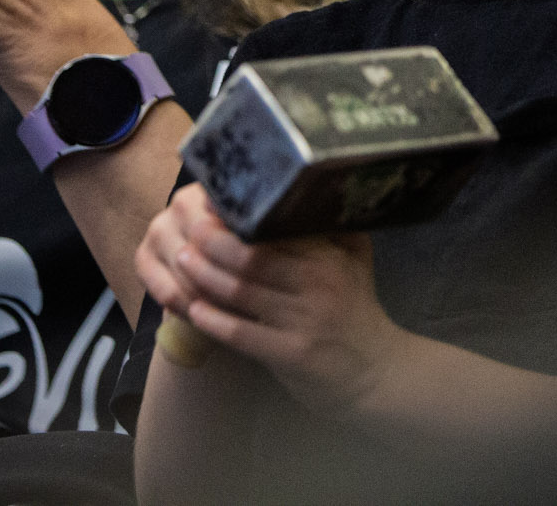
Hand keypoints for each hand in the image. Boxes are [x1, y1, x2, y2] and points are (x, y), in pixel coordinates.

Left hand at [136, 184, 404, 417]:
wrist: (375, 372)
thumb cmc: (356, 308)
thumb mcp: (355, 259)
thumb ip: (331, 225)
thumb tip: (300, 185)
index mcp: (330, 256)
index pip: (277, 227)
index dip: (238, 214)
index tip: (211, 201)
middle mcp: (318, 284)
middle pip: (251, 256)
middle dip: (212, 240)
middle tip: (188, 226)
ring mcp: (304, 321)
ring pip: (241, 291)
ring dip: (203, 276)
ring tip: (181, 260)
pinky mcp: (291, 355)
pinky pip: (241, 333)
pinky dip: (212, 320)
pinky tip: (192, 309)